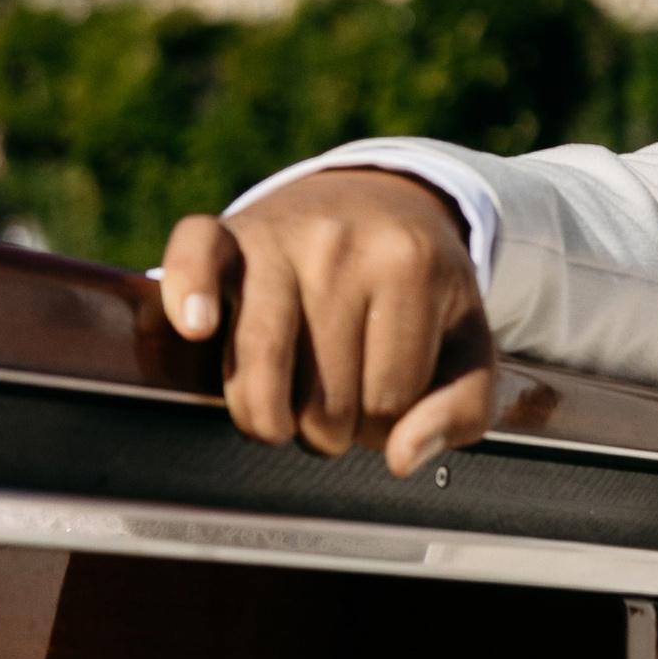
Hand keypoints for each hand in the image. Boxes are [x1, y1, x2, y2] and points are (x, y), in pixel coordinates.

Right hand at [158, 169, 496, 475]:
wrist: (381, 199)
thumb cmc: (422, 290)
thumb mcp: (468, 341)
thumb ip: (461, 409)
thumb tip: (400, 459)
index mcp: (412, 268)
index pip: (388, 405)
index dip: (384, 426)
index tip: (382, 401)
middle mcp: (342, 245)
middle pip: (323, 399)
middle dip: (328, 428)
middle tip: (337, 405)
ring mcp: (280, 235)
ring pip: (258, 362)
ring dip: (265, 417)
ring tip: (280, 418)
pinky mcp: (228, 232)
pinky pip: (195, 255)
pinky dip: (189, 292)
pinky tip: (199, 327)